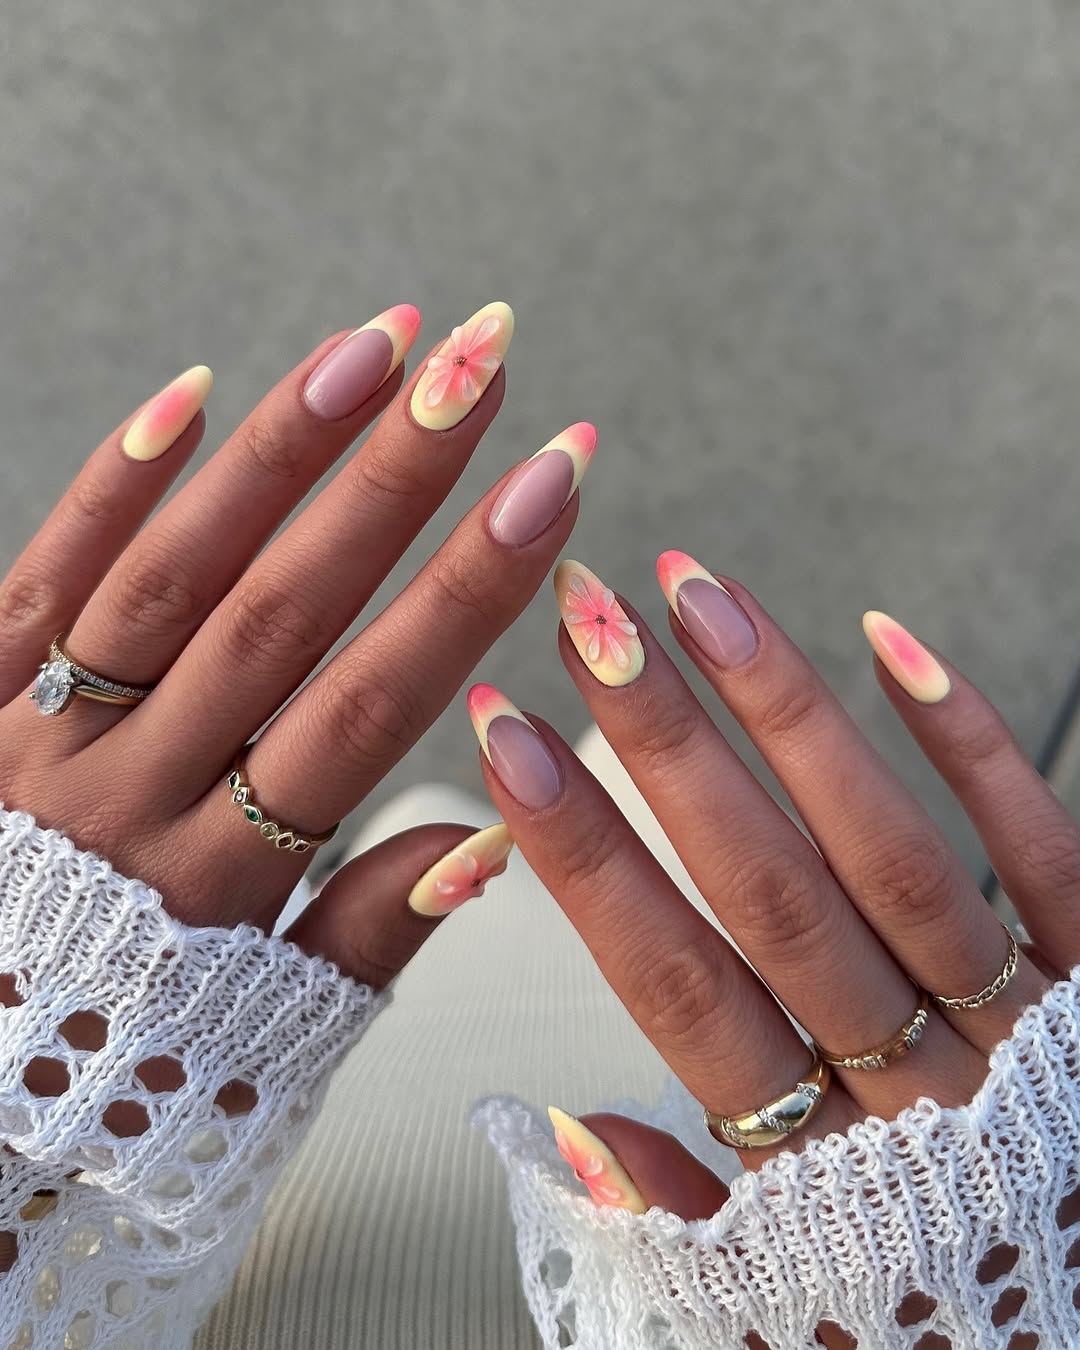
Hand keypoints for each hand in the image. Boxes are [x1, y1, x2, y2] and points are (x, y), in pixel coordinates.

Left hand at [0, 300, 595, 987]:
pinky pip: (40, 579)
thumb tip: (498, 833)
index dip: (471, 590)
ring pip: (172, 573)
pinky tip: (194, 391)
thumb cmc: (120, 1052)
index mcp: (221, 876)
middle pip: (283, 613)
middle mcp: (130, 790)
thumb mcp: (265, 1029)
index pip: (373, 706)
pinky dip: (115, 483)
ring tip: (377, 346)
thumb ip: (376, 932)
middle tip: (484, 363)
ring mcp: (40, 735)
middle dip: (397, 481)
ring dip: (279, 454)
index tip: (554, 485)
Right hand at [470, 553, 1073, 1259]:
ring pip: (887, 852)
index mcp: (823, 1161)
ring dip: (785, 717)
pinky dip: (971, 745)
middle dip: (667, 750)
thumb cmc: (946, 1303)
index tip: (508, 749)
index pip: (677, 986)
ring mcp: (1023, 1022)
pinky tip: (890, 642)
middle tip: (591, 626)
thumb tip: (570, 1128)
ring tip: (700, 601)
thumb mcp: (793, 1301)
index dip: (586, 861)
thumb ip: (686, 1217)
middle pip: (771, 893)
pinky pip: (1043, 849)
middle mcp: (918, 1079)